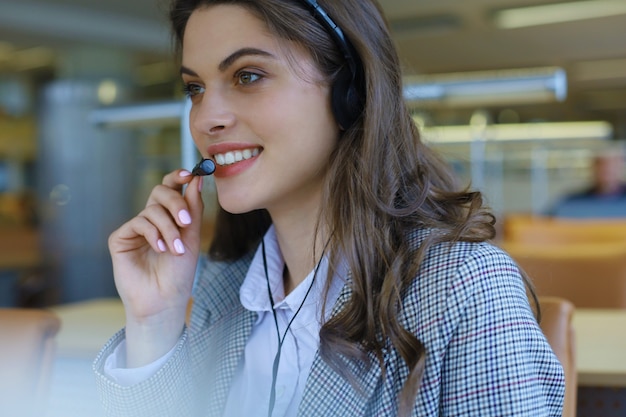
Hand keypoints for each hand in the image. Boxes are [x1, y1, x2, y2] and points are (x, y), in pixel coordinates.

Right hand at [108, 169, 203, 365]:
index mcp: (168, 216)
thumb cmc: (179, 272)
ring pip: (152, 209)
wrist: (165, 299)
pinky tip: (160, 249)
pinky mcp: (120, 238)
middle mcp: (151, 219)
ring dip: (168, 228)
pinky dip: (153, 234)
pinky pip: (139, 222)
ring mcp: (135, 228)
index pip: (171, 188)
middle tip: (186, 221)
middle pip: (160, 192)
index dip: (178, 177)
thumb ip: (192, 208)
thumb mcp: (191, 236)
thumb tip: (197, 179)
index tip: (191, 174)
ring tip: (175, 249)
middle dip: (175, 202)